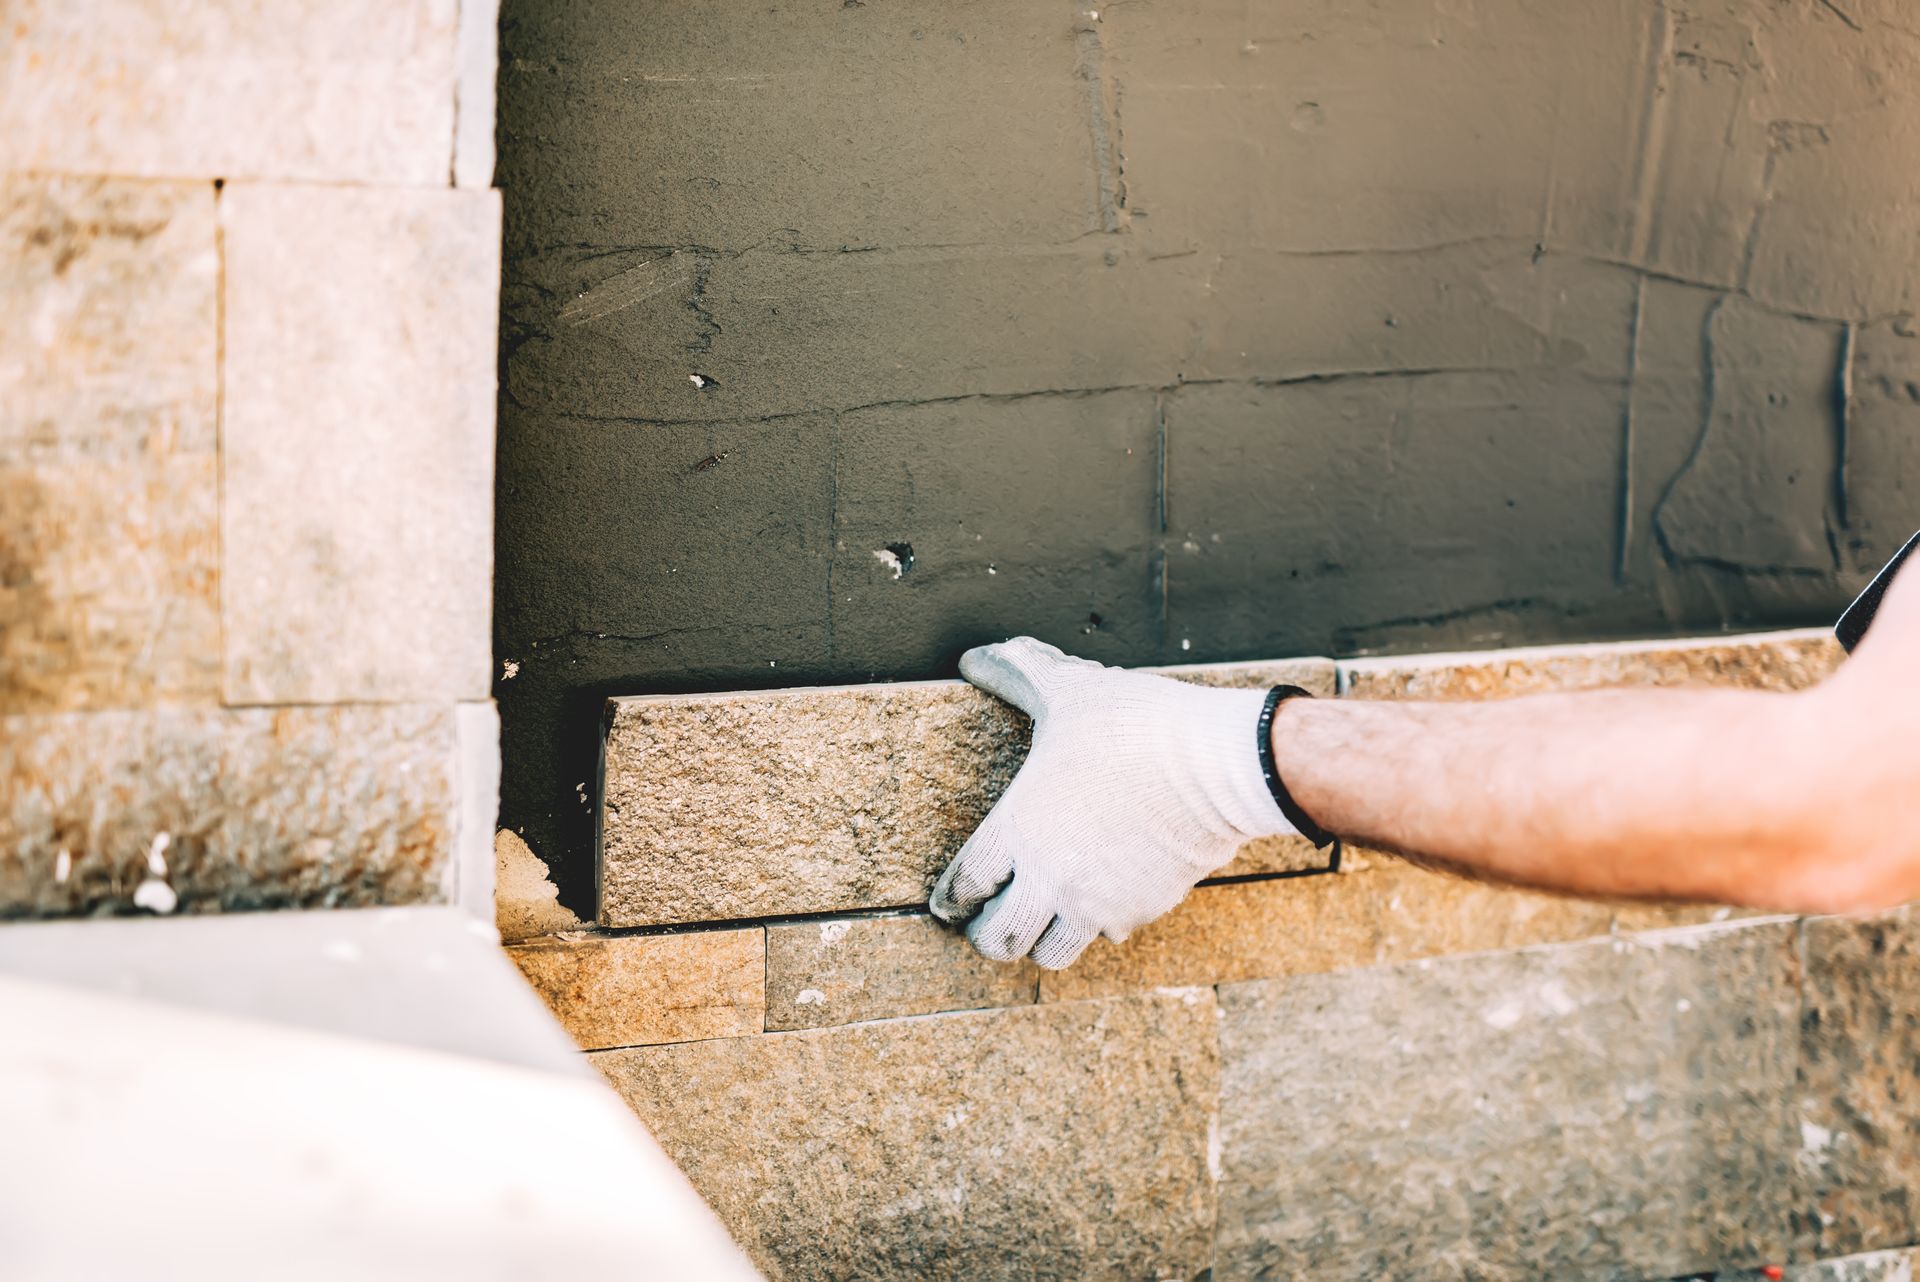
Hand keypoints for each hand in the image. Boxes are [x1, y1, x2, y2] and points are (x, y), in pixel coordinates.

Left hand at [930, 637, 1296, 968]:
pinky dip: (1097, 924)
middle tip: (987, 924)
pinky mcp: (1139, 911)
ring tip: (1040, 922)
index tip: (947, 906)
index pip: (965, 885)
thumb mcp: (1067, 689)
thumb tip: (973, 658)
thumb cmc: (1136, 725)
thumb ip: (1014, 674)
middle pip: (999, 938)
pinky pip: (1106, 935)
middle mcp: (1049, 878)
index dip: (950, 900)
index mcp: (1018, 830)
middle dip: (987, 935)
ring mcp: (1095, 903)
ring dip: (1039, 940)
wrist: (1218, 766)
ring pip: (1050, 953)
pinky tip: (1101, 900)